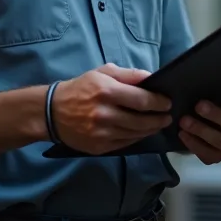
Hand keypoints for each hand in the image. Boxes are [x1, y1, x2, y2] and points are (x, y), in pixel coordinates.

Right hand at [50, 64, 172, 154]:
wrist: (52, 112)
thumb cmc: (80, 88)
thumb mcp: (102, 73)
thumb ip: (128, 74)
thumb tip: (151, 78)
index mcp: (106, 92)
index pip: (142, 100)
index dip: (159, 102)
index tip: (167, 102)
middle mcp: (105, 114)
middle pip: (142, 120)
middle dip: (159, 119)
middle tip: (168, 116)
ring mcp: (102, 133)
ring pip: (136, 134)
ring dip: (151, 129)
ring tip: (158, 124)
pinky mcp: (99, 147)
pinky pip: (125, 143)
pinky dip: (137, 137)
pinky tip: (142, 132)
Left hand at [178, 85, 220, 163]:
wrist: (214, 128)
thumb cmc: (220, 107)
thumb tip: (212, 74)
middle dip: (216, 116)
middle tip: (199, 105)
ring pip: (219, 142)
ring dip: (201, 131)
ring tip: (184, 121)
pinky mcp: (218, 158)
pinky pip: (207, 154)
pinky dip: (194, 145)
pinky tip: (182, 134)